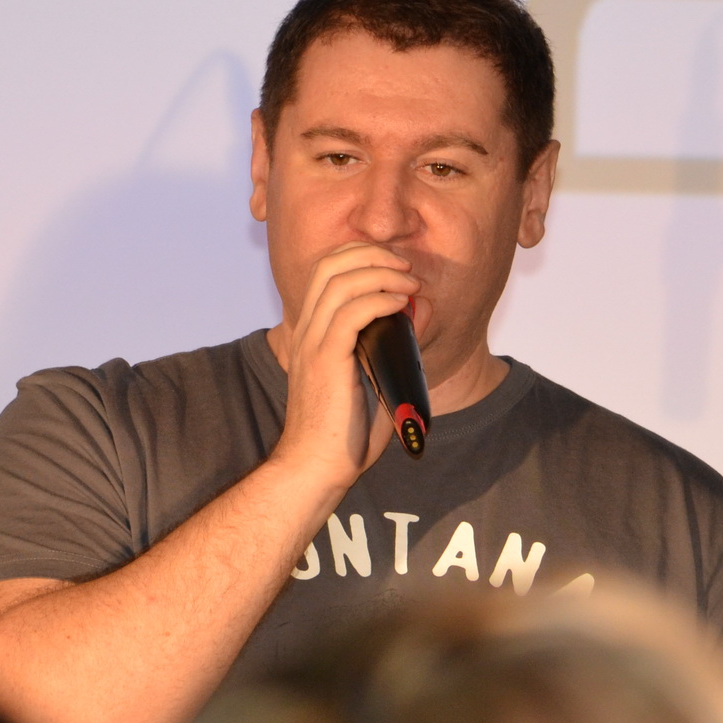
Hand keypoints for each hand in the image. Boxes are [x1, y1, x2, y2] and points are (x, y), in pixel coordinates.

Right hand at [267, 244, 418, 496]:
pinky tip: (401, 304)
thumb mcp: (368, 378)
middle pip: (330, 264)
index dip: (360, 255)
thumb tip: (417, 314)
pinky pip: (351, 312)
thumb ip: (387, 347)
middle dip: (372, 253)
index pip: (325, 271)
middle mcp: (305, 330)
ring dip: (382, 273)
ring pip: (340, 281)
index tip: (395, 266)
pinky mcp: (325, 360)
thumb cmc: (342, 434)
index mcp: (310, 331)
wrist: (315, 468)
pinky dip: (380, 299)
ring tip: (410, 282)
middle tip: (406, 267)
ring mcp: (312, 343)